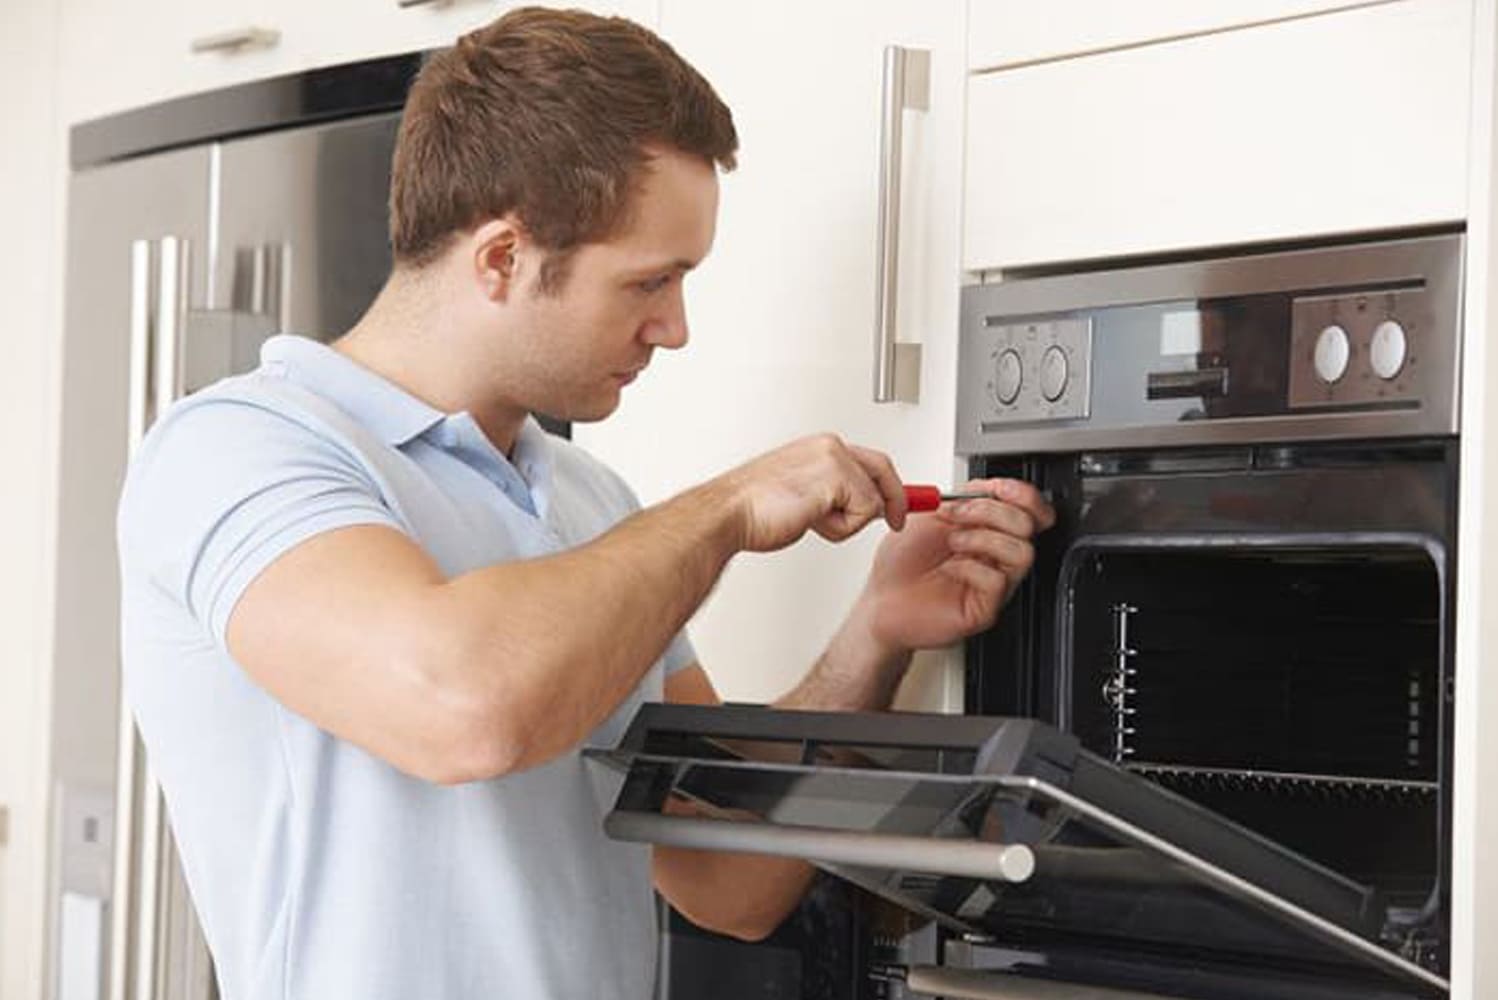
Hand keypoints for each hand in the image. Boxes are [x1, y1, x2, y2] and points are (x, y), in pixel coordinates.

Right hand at [713, 434, 908, 552]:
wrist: (729, 514)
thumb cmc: (752, 509)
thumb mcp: (802, 495)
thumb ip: (830, 494)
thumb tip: (857, 509)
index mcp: (819, 447)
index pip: (868, 460)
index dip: (888, 484)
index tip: (905, 500)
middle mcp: (828, 446)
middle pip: (882, 469)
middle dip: (893, 500)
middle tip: (896, 520)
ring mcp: (834, 459)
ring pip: (872, 498)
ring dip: (847, 522)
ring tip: (812, 521)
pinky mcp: (837, 477)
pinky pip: (863, 512)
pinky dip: (841, 528)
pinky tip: (811, 521)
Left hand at [857, 478, 1054, 652]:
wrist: (881, 598)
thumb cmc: (901, 562)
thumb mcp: (931, 515)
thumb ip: (965, 498)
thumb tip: (989, 486)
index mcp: (988, 531)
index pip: (1030, 510)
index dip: (1021, 494)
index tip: (995, 487)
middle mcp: (996, 557)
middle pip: (1028, 526)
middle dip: (991, 511)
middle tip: (956, 514)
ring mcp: (994, 584)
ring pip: (1022, 553)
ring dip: (983, 538)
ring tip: (952, 542)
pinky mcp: (984, 609)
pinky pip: (997, 582)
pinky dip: (971, 568)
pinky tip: (950, 570)